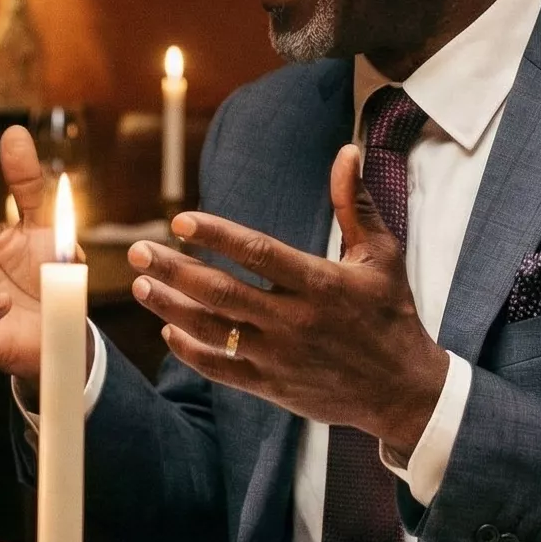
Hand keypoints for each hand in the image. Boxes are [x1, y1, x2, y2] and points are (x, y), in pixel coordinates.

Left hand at [126, 144, 449, 448]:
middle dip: (173, 270)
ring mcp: (280, 357)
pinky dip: (191, 350)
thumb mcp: (382, 255)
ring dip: (170, 307)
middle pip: (221, 292)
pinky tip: (169, 329)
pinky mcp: (272, 387)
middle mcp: (296, 321)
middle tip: (136, 251)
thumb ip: (356, 204)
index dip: (216, 236)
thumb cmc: (391, 314)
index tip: (180, 221)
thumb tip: (347, 151)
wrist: (403, 390)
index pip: (258, 253)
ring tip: (140, 284)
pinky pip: (221, 368)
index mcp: (321, 284)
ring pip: (212, 330)